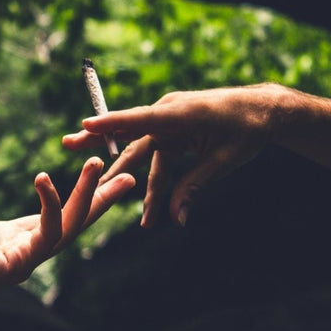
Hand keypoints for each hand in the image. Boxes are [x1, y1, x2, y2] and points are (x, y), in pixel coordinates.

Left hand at [0, 157, 135, 306]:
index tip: (100, 174)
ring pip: (69, 227)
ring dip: (88, 195)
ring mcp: (21, 263)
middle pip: (73, 224)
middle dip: (101, 200)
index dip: (78, 197)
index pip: (53, 217)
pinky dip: (51, 203)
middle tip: (130, 176)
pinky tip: (45, 178)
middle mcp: (19, 254)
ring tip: (99, 162)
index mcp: (6, 241)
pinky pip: (47, 231)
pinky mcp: (16, 265)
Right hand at [63, 84, 294, 226]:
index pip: (140, 120)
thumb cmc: (247, 131)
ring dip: (129, 179)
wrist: (263, 111)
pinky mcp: (173, 130)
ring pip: (142, 153)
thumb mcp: (224, 162)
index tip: (86, 126)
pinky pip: (157, 157)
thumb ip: (195, 187)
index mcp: (181, 114)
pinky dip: (153, 179)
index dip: (112, 124)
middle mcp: (169, 114)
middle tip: (67, 144)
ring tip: (100, 195)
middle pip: (128, 134)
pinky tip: (152, 206)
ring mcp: (169, 121)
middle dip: (98, 143)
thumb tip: (177, 219)